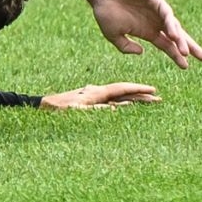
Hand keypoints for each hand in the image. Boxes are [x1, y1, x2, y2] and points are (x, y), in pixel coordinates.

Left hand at [39, 82, 160, 110]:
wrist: (42, 106)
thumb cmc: (59, 111)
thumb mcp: (80, 111)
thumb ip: (101, 110)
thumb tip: (122, 107)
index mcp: (95, 93)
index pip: (122, 90)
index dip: (139, 90)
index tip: (154, 92)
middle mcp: (96, 92)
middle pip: (122, 93)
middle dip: (141, 95)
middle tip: (159, 99)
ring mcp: (93, 96)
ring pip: (117, 97)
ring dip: (133, 99)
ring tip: (148, 102)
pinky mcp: (89, 101)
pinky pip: (109, 102)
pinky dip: (121, 103)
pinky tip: (127, 106)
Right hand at [84, 0, 201, 67]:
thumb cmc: (105, 12)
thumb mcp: (114, 36)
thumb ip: (126, 47)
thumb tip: (142, 52)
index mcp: (147, 31)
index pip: (167, 45)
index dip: (176, 55)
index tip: (186, 67)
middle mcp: (155, 22)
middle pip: (176, 37)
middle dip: (189, 47)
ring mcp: (156, 10)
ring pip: (174, 26)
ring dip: (181, 40)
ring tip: (186, 52)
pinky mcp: (155, 0)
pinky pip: (167, 13)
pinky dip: (171, 24)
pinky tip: (175, 36)